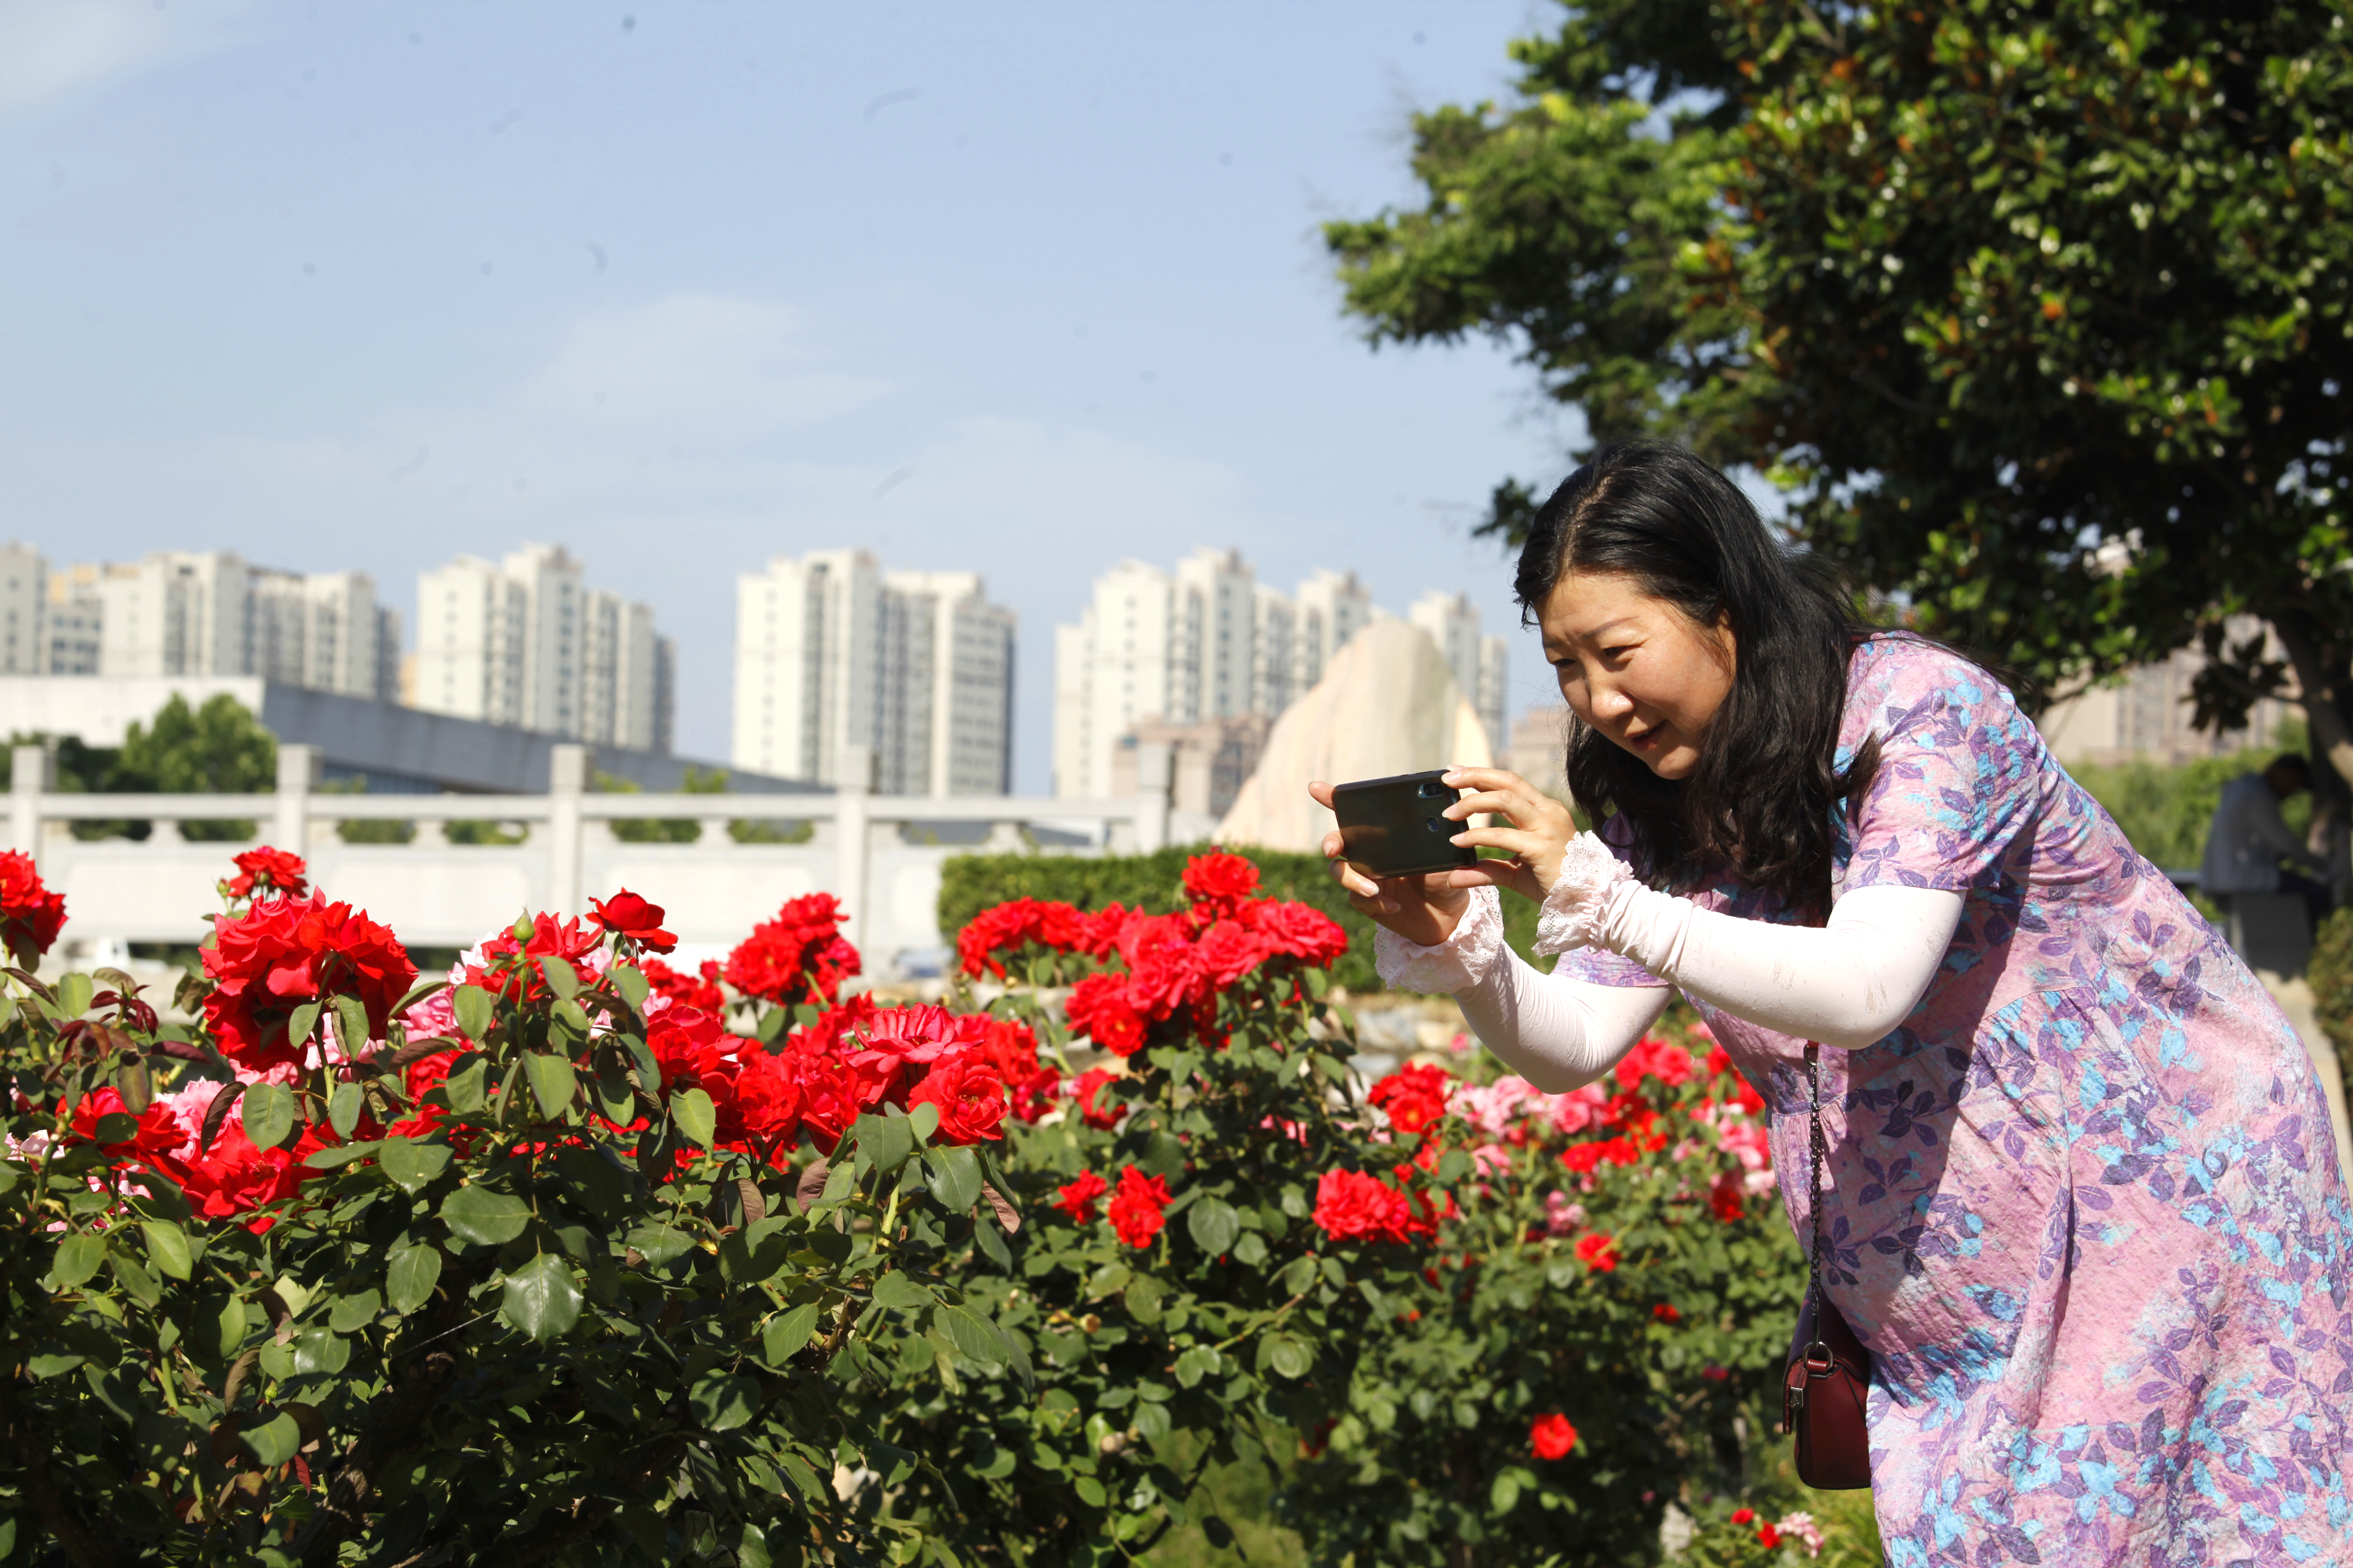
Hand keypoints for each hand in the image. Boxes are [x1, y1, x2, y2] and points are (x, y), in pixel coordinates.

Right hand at [1309, 780, 1472, 946]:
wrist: (1449, 914)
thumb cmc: (1446, 876)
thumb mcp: (1445, 852)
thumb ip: (1437, 836)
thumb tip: (1436, 816)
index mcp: (1382, 835)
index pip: (1355, 813)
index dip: (1331, 798)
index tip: (1315, 787)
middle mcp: (1368, 854)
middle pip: (1335, 841)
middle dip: (1329, 841)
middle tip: (1332, 848)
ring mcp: (1365, 877)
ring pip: (1338, 871)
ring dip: (1350, 878)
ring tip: (1373, 888)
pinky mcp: (1368, 902)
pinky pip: (1357, 899)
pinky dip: (1374, 902)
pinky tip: (1395, 906)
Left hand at [1432, 767, 1579, 903]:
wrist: (1584, 903)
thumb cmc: (1553, 884)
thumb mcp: (1514, 873)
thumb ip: (1486, 869)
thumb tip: (1453, 875)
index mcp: (1544, 811)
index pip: (1510, 783)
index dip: (1482, 775)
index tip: (1455, 770)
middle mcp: (1548, 812)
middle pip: (1508, 781)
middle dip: (1475, 775)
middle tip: (1448, 778)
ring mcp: (1547, 827)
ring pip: (1505, 800)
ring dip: (1472, 802)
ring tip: (1449, 813)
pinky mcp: (1542, 846)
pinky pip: (1503, 835)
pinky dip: (1477, 836)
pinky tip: (1458, 840)